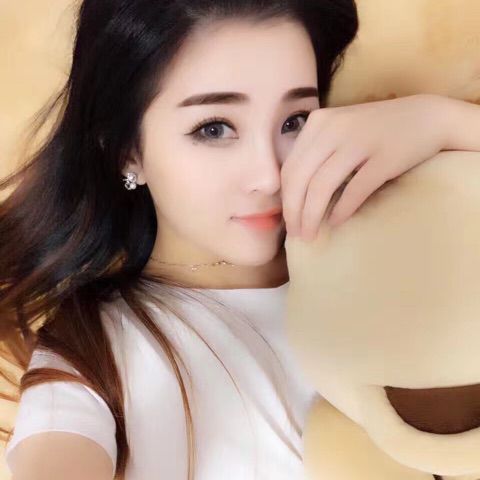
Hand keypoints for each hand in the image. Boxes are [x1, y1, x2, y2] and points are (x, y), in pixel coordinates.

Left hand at [280, 94, 450, 239]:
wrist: (426, 117)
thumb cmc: (375, 131)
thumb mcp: (338, 131)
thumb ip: (315, 154)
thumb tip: (292, 196)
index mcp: (318, 122)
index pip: (289, 168)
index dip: (285, 200)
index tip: (288, 222)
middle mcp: (334, 128)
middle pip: (300, 179)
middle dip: (294, 212)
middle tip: (297, 235)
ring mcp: (359, 141)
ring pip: (321, 186)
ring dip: (312, 216)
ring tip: (312, 235)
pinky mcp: (384, 157)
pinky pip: (354, 190)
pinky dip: (342, 210)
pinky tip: (336, 222)